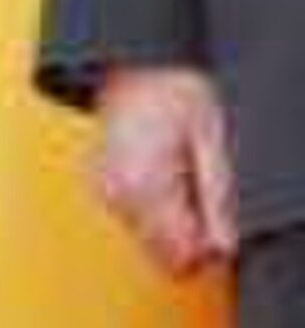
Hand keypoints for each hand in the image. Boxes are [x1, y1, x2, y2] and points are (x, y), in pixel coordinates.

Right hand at [92, 64, 236, 276]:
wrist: (130, 69)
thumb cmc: (170, 93)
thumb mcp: (210, 137)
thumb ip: (217, 195)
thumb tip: (223, 244)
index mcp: (147, 186)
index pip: (180, 258)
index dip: (206, 244)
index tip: (214, 213)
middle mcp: (120, 195)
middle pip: (164, 255)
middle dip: (189, 234)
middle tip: (198, 187)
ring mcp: (108, 193)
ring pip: (150, 240)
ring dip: (171, 220)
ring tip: (178, 172)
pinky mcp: (103, 189)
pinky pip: (136, 219)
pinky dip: (153, 208)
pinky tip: (160, 173)